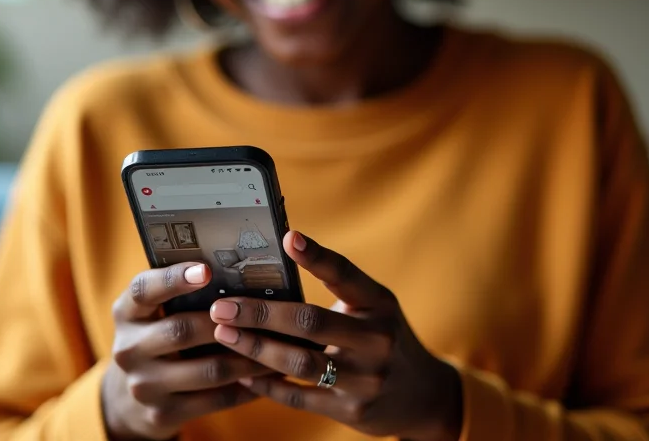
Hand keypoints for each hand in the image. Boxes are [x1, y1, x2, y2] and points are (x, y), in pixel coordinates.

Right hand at [103, 262, 270, 440]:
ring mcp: (143, 386)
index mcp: (126, 312)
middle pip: (181, 330)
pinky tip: (267, 374)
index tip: (206, 270)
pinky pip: (216, 400)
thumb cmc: (157, 333)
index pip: (144, 290)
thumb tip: (236, 269)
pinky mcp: (163, 414)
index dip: (174, 278)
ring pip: (208, 369)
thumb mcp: (154, 310)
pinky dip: (246, 387)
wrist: (128, 397)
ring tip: (278, 344)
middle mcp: (128, 349)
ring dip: (247, 357)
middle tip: (261, 311)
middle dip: (225, 321)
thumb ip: (181, 291)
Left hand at [208, 232, 462, 440]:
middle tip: (224, 306)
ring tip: (225, 335)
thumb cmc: (385, 337)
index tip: (288, 237)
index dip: (316, 256)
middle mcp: (376, 339)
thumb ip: (338, 290)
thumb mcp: (374, 307)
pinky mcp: (354, 410)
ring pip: (301, 363)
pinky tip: (244, 375)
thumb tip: (279, 264)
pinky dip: (269, 386)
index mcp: (379, 303)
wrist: (424, 395)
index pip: (345, 274)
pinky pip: (302, 398)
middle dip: (262, 313)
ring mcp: (366, 378)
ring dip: (257, 349)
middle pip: (310, 322)